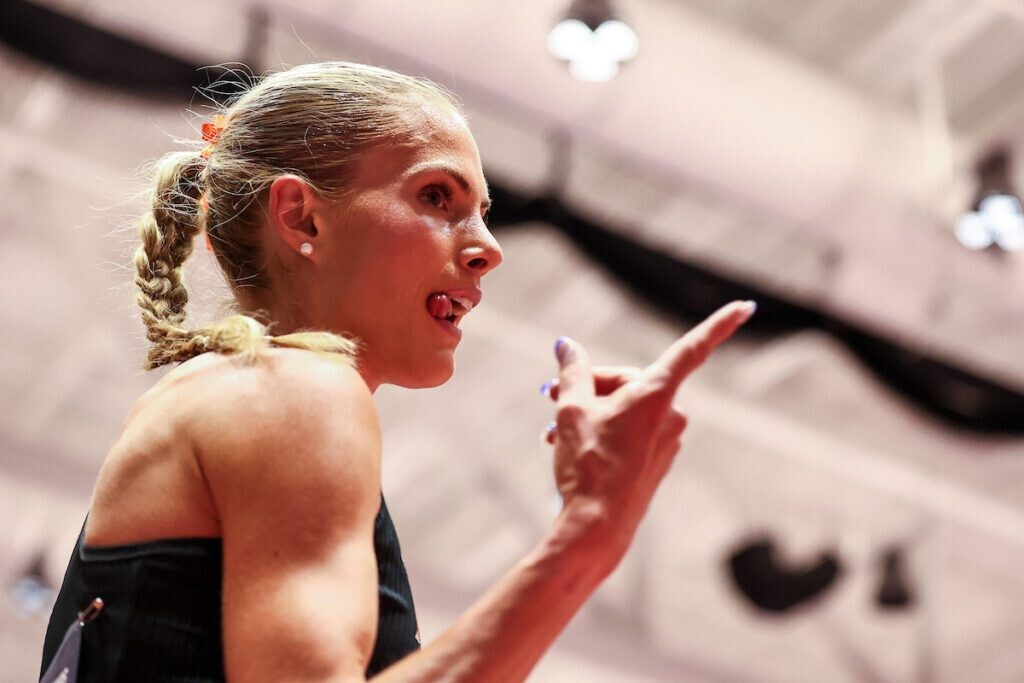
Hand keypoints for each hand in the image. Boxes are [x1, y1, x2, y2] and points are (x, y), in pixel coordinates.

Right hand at [543, 300, 755, 554]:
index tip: (747, 305)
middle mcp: (671, 415)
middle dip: (591, 386)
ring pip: (625, 408)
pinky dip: (602, 430)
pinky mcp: (657, 461)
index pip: (692, 348)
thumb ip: (572, 371)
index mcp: (657, 394)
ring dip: (590, 411)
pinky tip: (568, 443)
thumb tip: (566, 347)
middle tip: (550, 397)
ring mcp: (667, 440)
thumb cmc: (587, 465)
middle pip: (629, 381)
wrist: (597, 529)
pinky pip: (629, 431)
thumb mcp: (572, 409)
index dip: (720, 324)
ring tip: (551, 429)